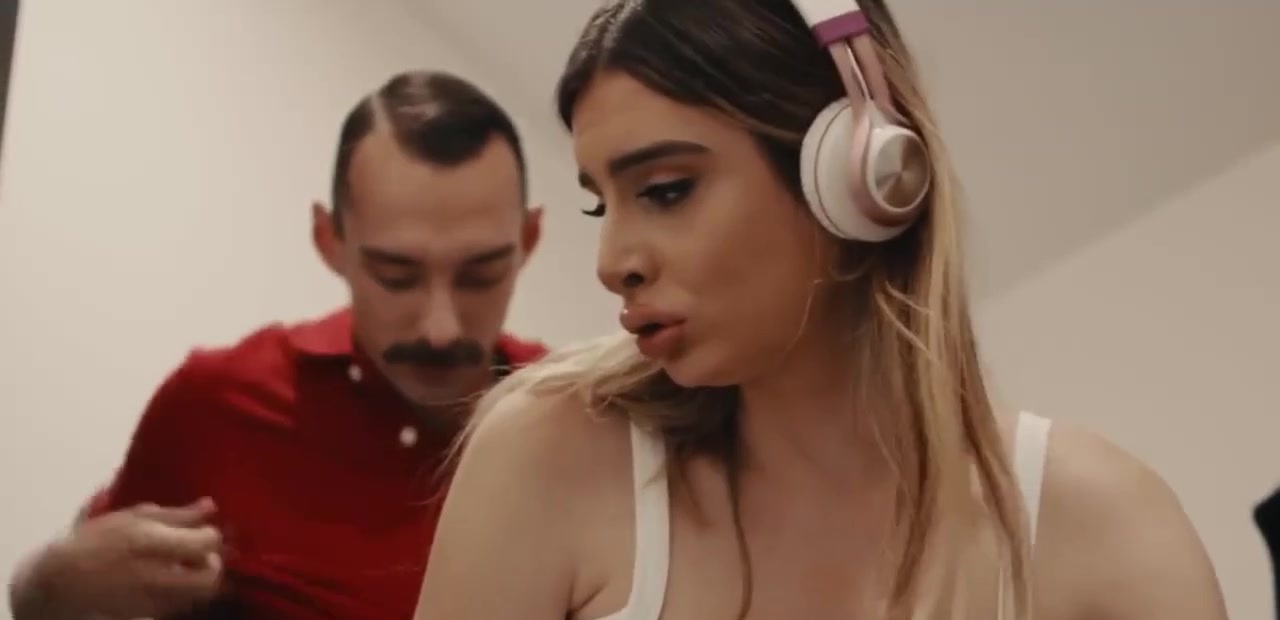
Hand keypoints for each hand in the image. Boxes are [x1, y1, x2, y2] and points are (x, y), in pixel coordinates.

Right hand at [31, 498, 223, 619]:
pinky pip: (179, 604)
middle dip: (211, 564)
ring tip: (180, 565)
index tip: (201, 531)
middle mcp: (159, 577)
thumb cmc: (95, 542)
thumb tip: (209, 506)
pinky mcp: (149, 614)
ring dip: (197, 578)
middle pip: (210, 578)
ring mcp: (155, 600)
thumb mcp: (133, 518)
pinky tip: (166, 578)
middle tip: (197, 553)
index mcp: (155, 545)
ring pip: (197, 594)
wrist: (61, 582)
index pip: (208, 543)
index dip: (211, 535)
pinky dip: (181, 591)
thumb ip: (176, 515)